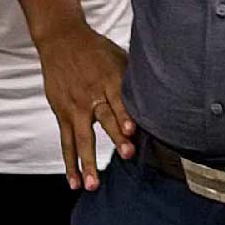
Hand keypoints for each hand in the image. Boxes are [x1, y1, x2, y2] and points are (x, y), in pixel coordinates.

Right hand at [36, 25, 135, 190]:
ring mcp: (75, 107)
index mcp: (109, 80)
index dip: (126, 115)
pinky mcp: (63, 114)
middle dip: (116, 137)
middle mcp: (91, 95)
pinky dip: (70, 162)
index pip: (119, 100)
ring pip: (81, 138)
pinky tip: (75, 181)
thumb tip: (163, 97)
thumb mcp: (119, 58)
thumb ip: (134, 81)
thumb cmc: (96, 50)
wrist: (61, 39)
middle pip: (104, 118)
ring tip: (92, 184)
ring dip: (87, 163)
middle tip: (126, 153)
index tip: (133, 130)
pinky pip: (67, 142)